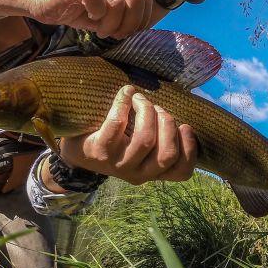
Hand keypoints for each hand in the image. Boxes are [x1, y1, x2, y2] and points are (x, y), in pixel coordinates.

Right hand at [31, 0, 153, 38]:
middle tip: (116, 34)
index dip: (141, 19)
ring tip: (100, 29)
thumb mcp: (110, 10)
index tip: (128, 31)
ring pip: (117, 3)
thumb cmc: (80, 9)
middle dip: (129, 23)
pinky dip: (96, 14)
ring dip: (111, 24)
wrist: (46, 4)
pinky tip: (90, 18)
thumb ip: (131, 2)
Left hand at [59, 85, 197, 184]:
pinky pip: (117, 124)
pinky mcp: (99, 151)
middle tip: (158, 108)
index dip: (189, 148)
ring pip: (145, 140)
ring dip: (147, 112)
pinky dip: (124, 103)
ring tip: (140, 99)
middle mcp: (138, 173)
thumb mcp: (140, 146)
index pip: (181, 172)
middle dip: (168, 124)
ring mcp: (118, 164)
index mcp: (153, 172)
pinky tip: (126, 93)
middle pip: (167, 154)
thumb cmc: (116, 141)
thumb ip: (160, 137)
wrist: (77, 149)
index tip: (185, 126)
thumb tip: (178, 109)